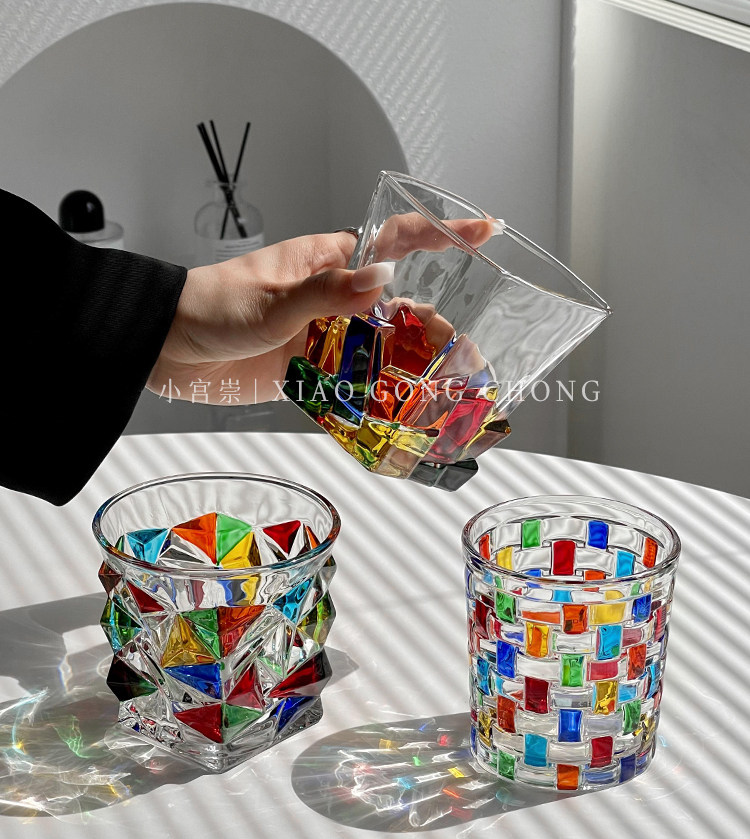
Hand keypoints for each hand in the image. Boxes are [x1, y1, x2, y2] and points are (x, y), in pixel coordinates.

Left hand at [147, 218, 496, 404]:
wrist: (168, 349)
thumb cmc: (211, 306)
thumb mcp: (271, 299)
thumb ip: (326, 293)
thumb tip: (383, 279)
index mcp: (327, 262)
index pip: (393, 240)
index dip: (441, 234)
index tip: (486, 232)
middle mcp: (333, 298)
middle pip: (398, 308)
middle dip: (435, 328)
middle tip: (465, 356)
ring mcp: (324, 336)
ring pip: (381, 348)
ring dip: (411, 367)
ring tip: (445, 390)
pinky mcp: (310, 371)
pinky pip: (353, 382)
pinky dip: (376, 396)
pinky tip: (400, 412)